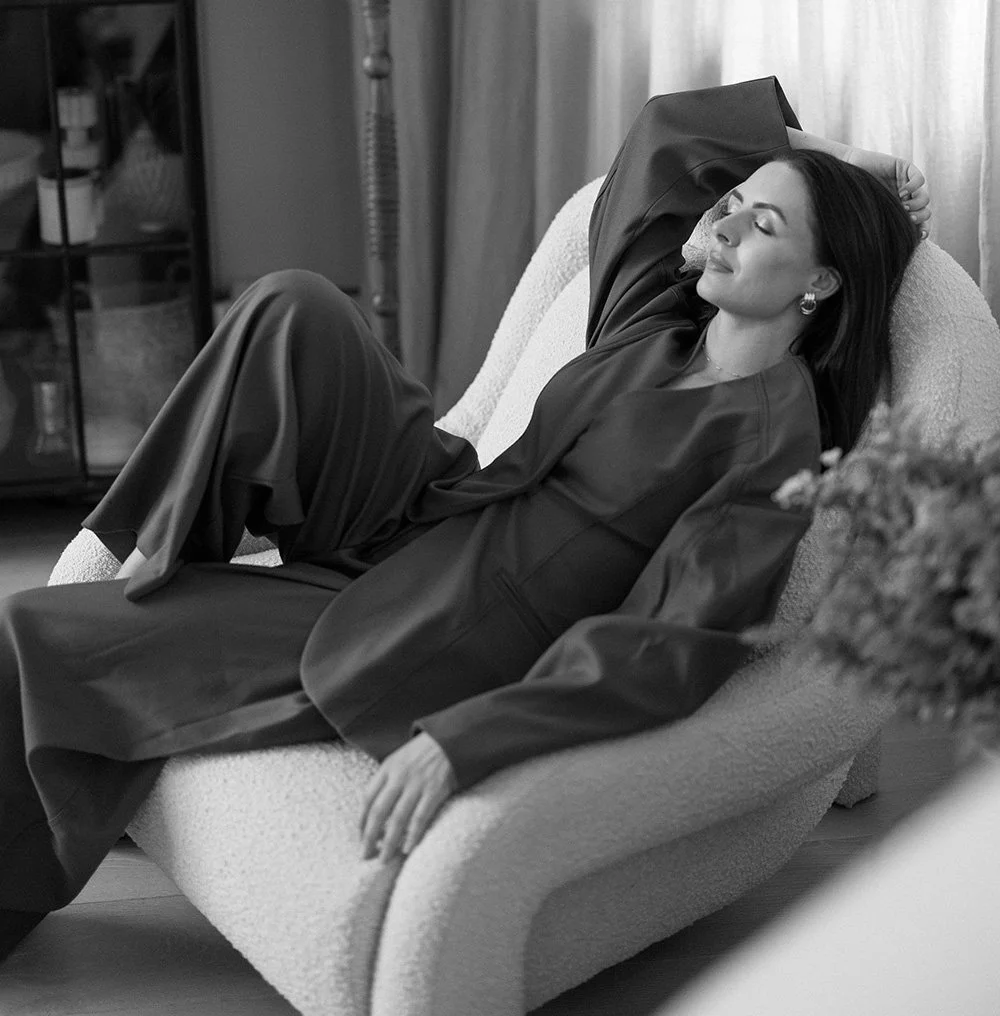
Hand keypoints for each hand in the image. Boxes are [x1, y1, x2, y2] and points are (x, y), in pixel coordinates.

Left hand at [359, 732, 457, 862]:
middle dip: (369, 837)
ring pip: (397, 819)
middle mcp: (399, 777)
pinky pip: (420, 817)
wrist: (452, 739)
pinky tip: (408, 849)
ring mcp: (417, 784)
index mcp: (387, 768)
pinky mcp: (435, 791)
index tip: (360, 838)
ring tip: (384, 860)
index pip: (367, 798)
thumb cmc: (424, 752)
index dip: (361, 821)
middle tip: (365, 856)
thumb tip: (376, 810)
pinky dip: (413, 835)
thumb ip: (388, 779)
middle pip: (378, 812)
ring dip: (389, 842)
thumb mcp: (400, 758)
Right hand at [841, 145, 931, 235]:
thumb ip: (877, 232)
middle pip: (925, 212)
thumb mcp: (865, 221)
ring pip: (924, 198)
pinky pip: (919, 180)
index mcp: (897, 214)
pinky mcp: (904, 168)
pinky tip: (901, 193)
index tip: (919, 237)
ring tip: (902, 206)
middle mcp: (905, 200)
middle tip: (908, 219)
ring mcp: (906, 184)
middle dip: (919, 218)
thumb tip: (884, 257)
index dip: (922, 231)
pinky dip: (914, 187)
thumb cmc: (848, 202)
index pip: (918, 225)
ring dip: (917, 205)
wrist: (840, 177)